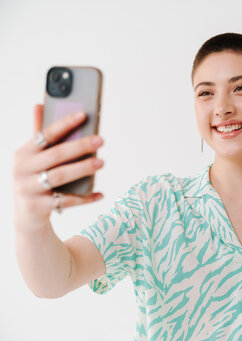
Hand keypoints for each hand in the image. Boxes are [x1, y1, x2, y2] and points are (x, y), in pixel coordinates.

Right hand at [13, 104, 104, 228]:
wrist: (26, 215)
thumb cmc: (35, 178)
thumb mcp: (34, 158)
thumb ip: (39, 135)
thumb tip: (39, 105)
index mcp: (23, 153)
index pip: (45, 135)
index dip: (64, 124)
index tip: (84, 115)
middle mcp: (22, 169)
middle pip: (56, 155)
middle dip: (79, 146)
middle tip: (101, 140)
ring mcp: (28, 189)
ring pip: (60, 176)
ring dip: (82, 169)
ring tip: (101, 162)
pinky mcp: (37, 207)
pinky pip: (65, 201)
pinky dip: (84, 198)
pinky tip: (100, 194)